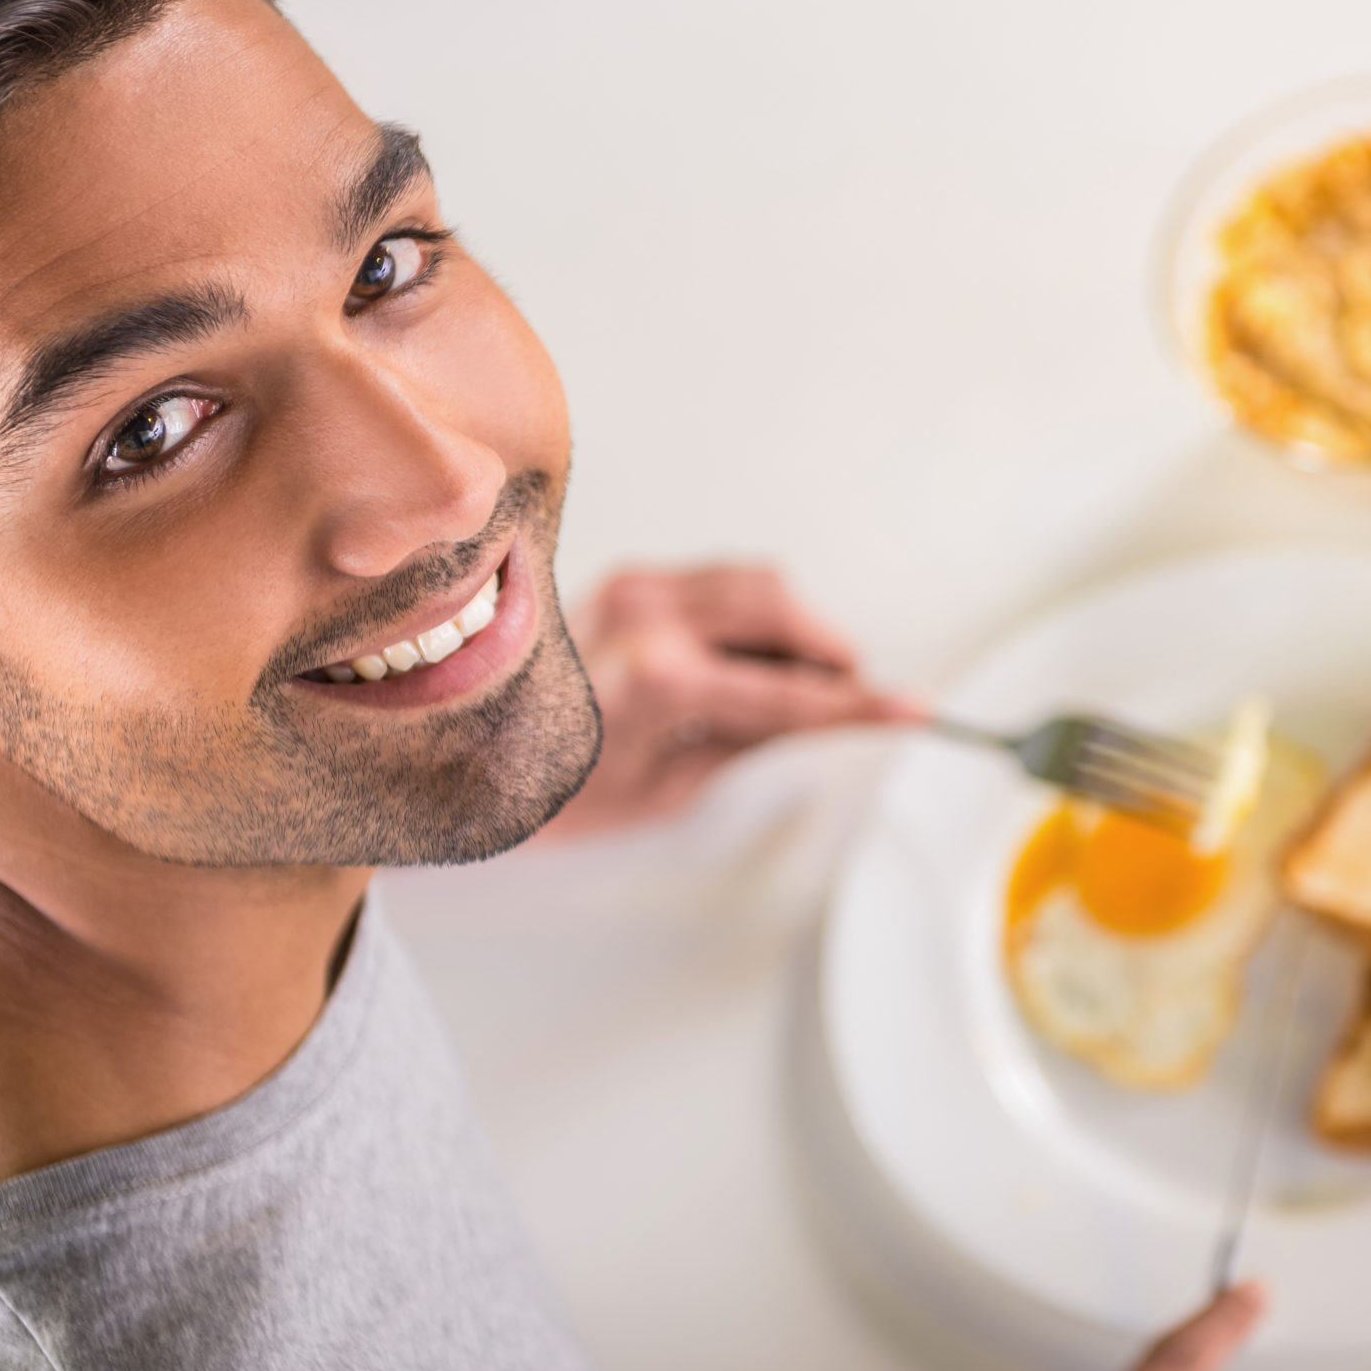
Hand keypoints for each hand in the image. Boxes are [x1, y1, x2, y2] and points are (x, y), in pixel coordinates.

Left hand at [537, 564, 920, 839]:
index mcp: (659, 681)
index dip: (857, 706)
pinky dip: (749, 613)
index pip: (790, 693)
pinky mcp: (625, 578)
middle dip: (828, 650)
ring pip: (757, 582)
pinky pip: (717, 580)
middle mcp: (647, 616)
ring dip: (792, 627)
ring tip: (789, 682)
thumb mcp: (664, 791)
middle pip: (784, 608)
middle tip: (844, 694)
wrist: (461, 758)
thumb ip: (748, 745)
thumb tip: (814, 723)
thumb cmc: (547, 790)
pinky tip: (741, 661)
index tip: (910, 710)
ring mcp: (631, 587)